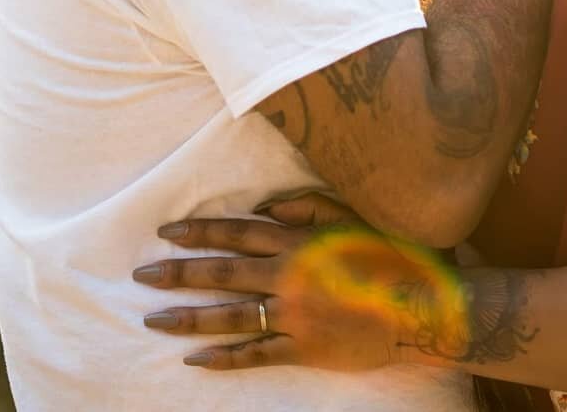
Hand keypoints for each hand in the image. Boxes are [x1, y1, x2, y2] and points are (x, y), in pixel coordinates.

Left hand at [135, 196, 466, 372]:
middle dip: (178, 273)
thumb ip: (310, 207)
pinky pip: (254, 355)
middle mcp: (288, 277)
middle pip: (221, 273)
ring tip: (153, 319)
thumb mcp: (356, 216)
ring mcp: (294, 316)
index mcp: (299, 241)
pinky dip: (222, 358)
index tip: (167, 232)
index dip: (200, 232)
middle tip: (142, 274)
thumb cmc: (395, 256)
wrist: (425, 307)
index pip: (236, 233)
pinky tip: (195, 360)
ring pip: (229, 316)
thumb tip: (268, 209)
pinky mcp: (303, 349)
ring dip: (188, 317)